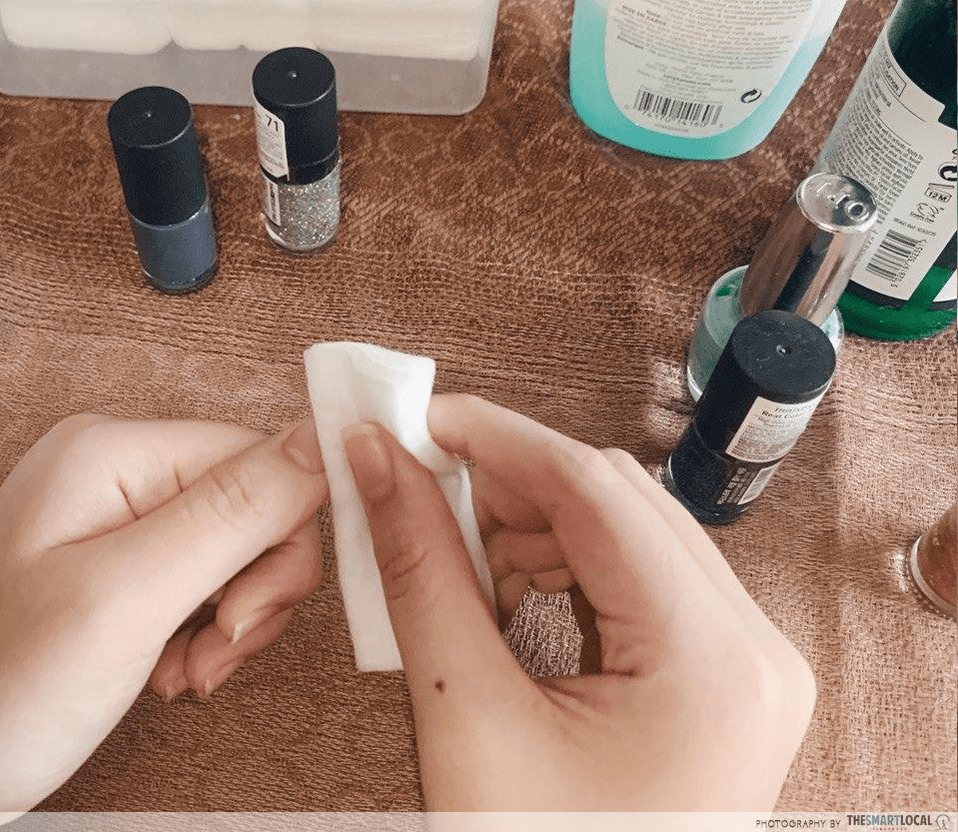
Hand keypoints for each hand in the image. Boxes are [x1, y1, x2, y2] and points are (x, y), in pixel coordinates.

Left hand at [0, 415, 327, 825]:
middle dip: (256, 588)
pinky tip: (170, 667)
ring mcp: (117, 516)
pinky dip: (205, 632)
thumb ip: (229, 515)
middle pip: (257, 502)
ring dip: (232, 620)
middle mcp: (119, 469)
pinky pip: (207, 579)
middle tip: (215, 648)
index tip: (245, 614)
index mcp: (114, 453)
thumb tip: (321, 439)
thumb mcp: (123, 600)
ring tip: (185, 668)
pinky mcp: (120, 562)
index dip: (281, 538)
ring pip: (240, 548)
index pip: (262, 458)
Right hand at [342, 394, 815, 810]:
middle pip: (617, 501)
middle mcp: (751, 649)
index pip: (594, 490)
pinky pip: (641, 578)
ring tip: (460, 563)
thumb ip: (422, 571)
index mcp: (709, 660)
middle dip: (508, 485)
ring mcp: (748, 664)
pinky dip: (566, 567)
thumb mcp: (465, 716)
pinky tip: (509, 593)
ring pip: (628, 531)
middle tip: (420, 487)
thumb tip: (382, 466)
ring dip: (535, 526)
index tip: (418, 418)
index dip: (494, 439)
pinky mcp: (723, 677)